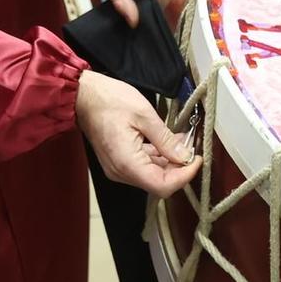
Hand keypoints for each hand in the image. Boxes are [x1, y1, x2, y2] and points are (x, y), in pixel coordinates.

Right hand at [76, 71, 200, 195]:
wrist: (83, 95)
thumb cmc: (109, 100)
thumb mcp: (144, 115)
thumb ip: (165, 139)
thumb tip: (185, 156)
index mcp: (127, 163)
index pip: (163, 186)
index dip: (184, 176)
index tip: (197, 159)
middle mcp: (121, 172)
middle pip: (158, 183)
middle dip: (179, 168)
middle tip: (193, 148)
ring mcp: (118, 168)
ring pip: (152, 175)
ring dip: (170, 162)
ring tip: (183, 141)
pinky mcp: (118, 162)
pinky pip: (142, 167)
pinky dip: (158, 157)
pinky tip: (168, 141)